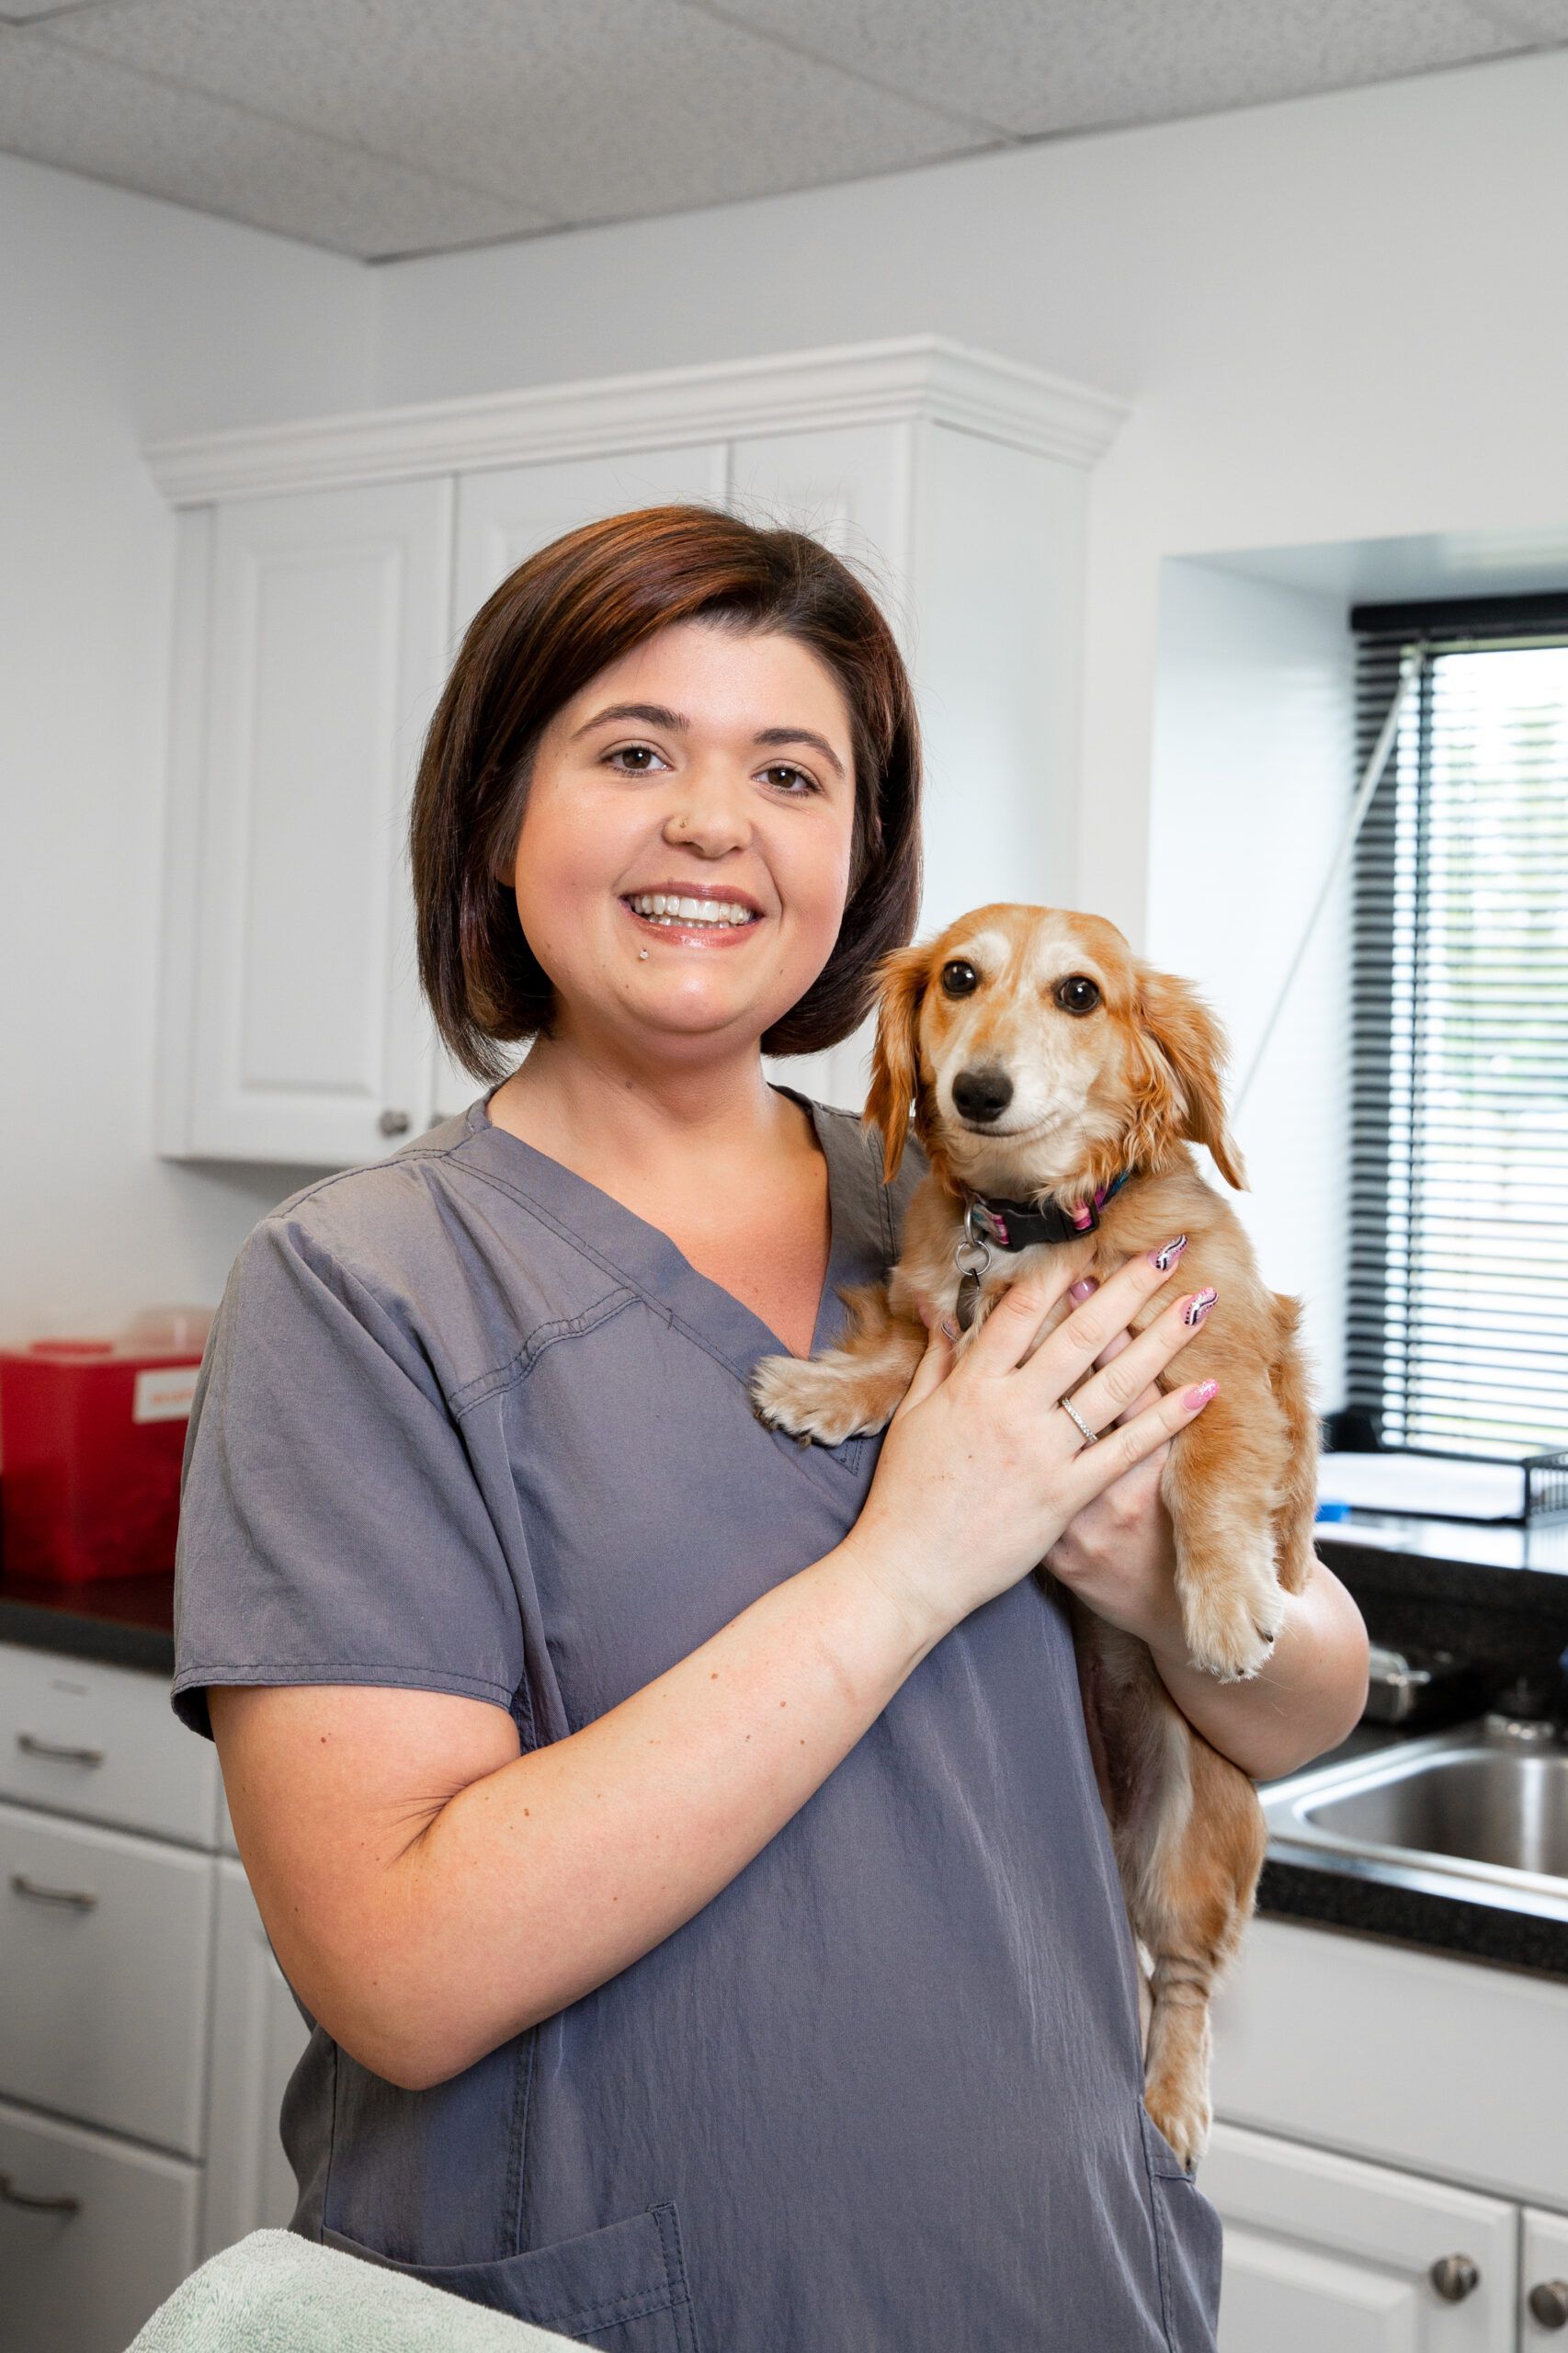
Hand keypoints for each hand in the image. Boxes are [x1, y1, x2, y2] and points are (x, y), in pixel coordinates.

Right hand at [842, 1239, 1220, 1648]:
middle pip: (1081, 1334)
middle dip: (1129, 1287)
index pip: (1022, 1310)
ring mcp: (1042, 1452)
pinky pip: (1127, 1449)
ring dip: (1163, 1340)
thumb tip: (940, 1309)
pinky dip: (1168, 1419)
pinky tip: (1204, 1390)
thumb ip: (938, 1360)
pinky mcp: (1067, 1495)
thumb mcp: (913, 1418)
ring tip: (1201, 1304)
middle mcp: (1011, 1409)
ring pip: (1114, 1384)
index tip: (1096, 1240)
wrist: (907, 1571)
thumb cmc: (904, 1495)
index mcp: (971, 1384)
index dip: (1063, 1269)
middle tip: (1169, 1251)